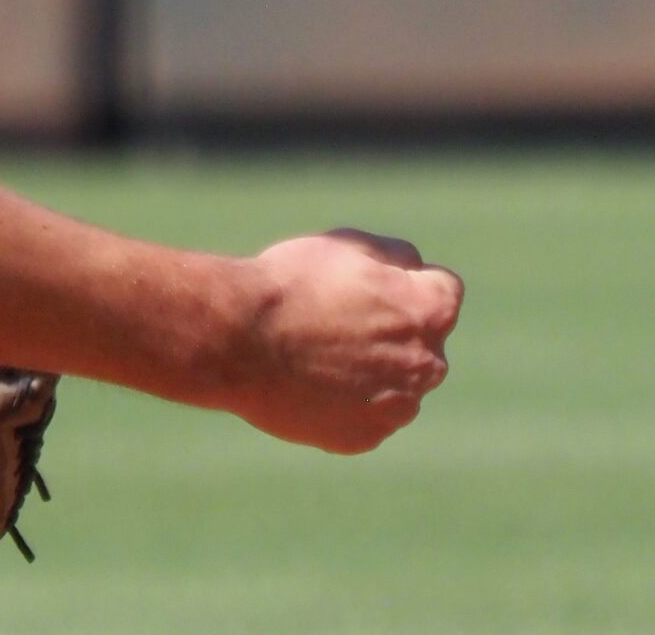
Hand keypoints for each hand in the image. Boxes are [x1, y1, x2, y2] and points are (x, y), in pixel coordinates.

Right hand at [231, 230, 463, 452]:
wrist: (239, 340)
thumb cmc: (290, 286)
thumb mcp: (344, 244)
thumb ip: (392, 255)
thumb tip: (411, 267)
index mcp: (430, 311)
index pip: (443, 290)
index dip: (403, 281)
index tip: (367, 283)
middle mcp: (428, 365)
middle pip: (421, 344)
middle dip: (390, 332)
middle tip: (334, 319)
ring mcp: (397, 408)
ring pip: (395, 387)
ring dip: (369, 371)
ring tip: (313, 354)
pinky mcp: (363, 438)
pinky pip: (362, 418)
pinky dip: (343, 404)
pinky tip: (306, 384)